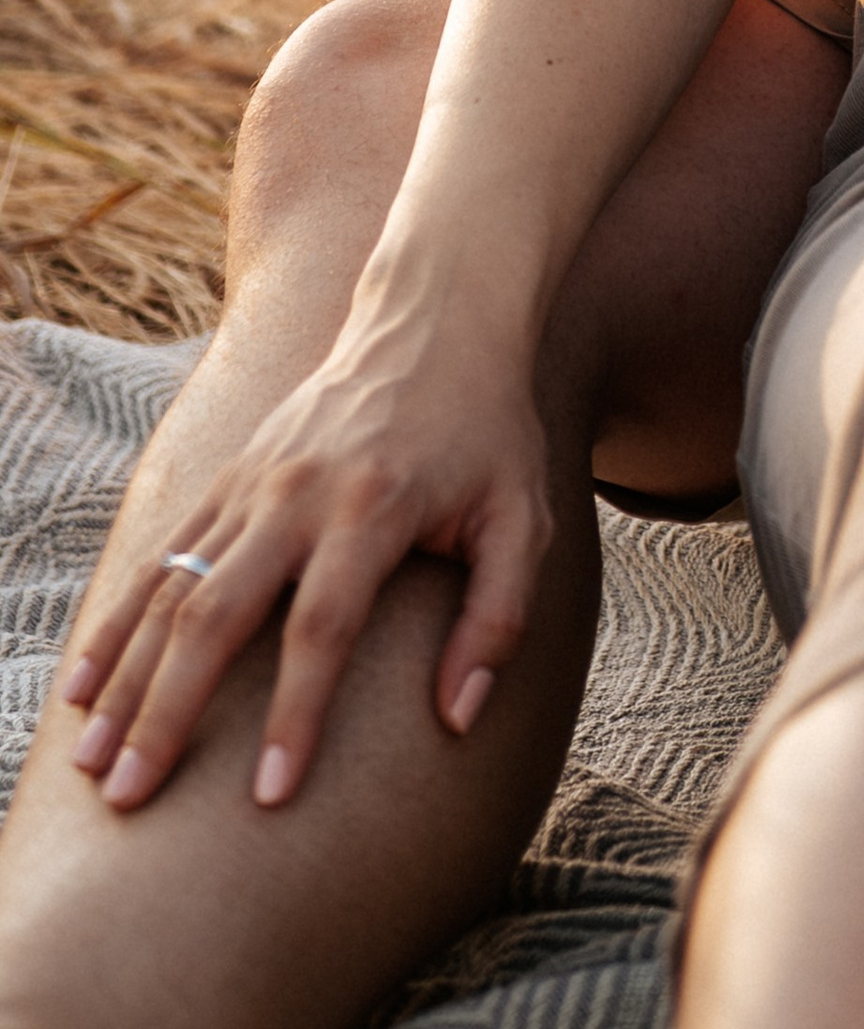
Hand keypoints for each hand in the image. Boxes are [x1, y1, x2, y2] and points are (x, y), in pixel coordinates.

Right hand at [56, 301, 550, 813]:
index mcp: (373, 505)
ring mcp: (253, 481)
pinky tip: (87, 686)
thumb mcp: (524, 515)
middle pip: (217, 613)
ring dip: (128, 678)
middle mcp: (298, 492)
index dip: (295, 715)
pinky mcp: (227, 475)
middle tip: (132, 798)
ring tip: (92, 765)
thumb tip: (459, 718)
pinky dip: (119, 622)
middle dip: (169, 713)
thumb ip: (499, 617)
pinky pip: (161, 556)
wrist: (434, 318)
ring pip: (171, 588)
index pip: (322, 627)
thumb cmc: (488, 432)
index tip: (269, 797)